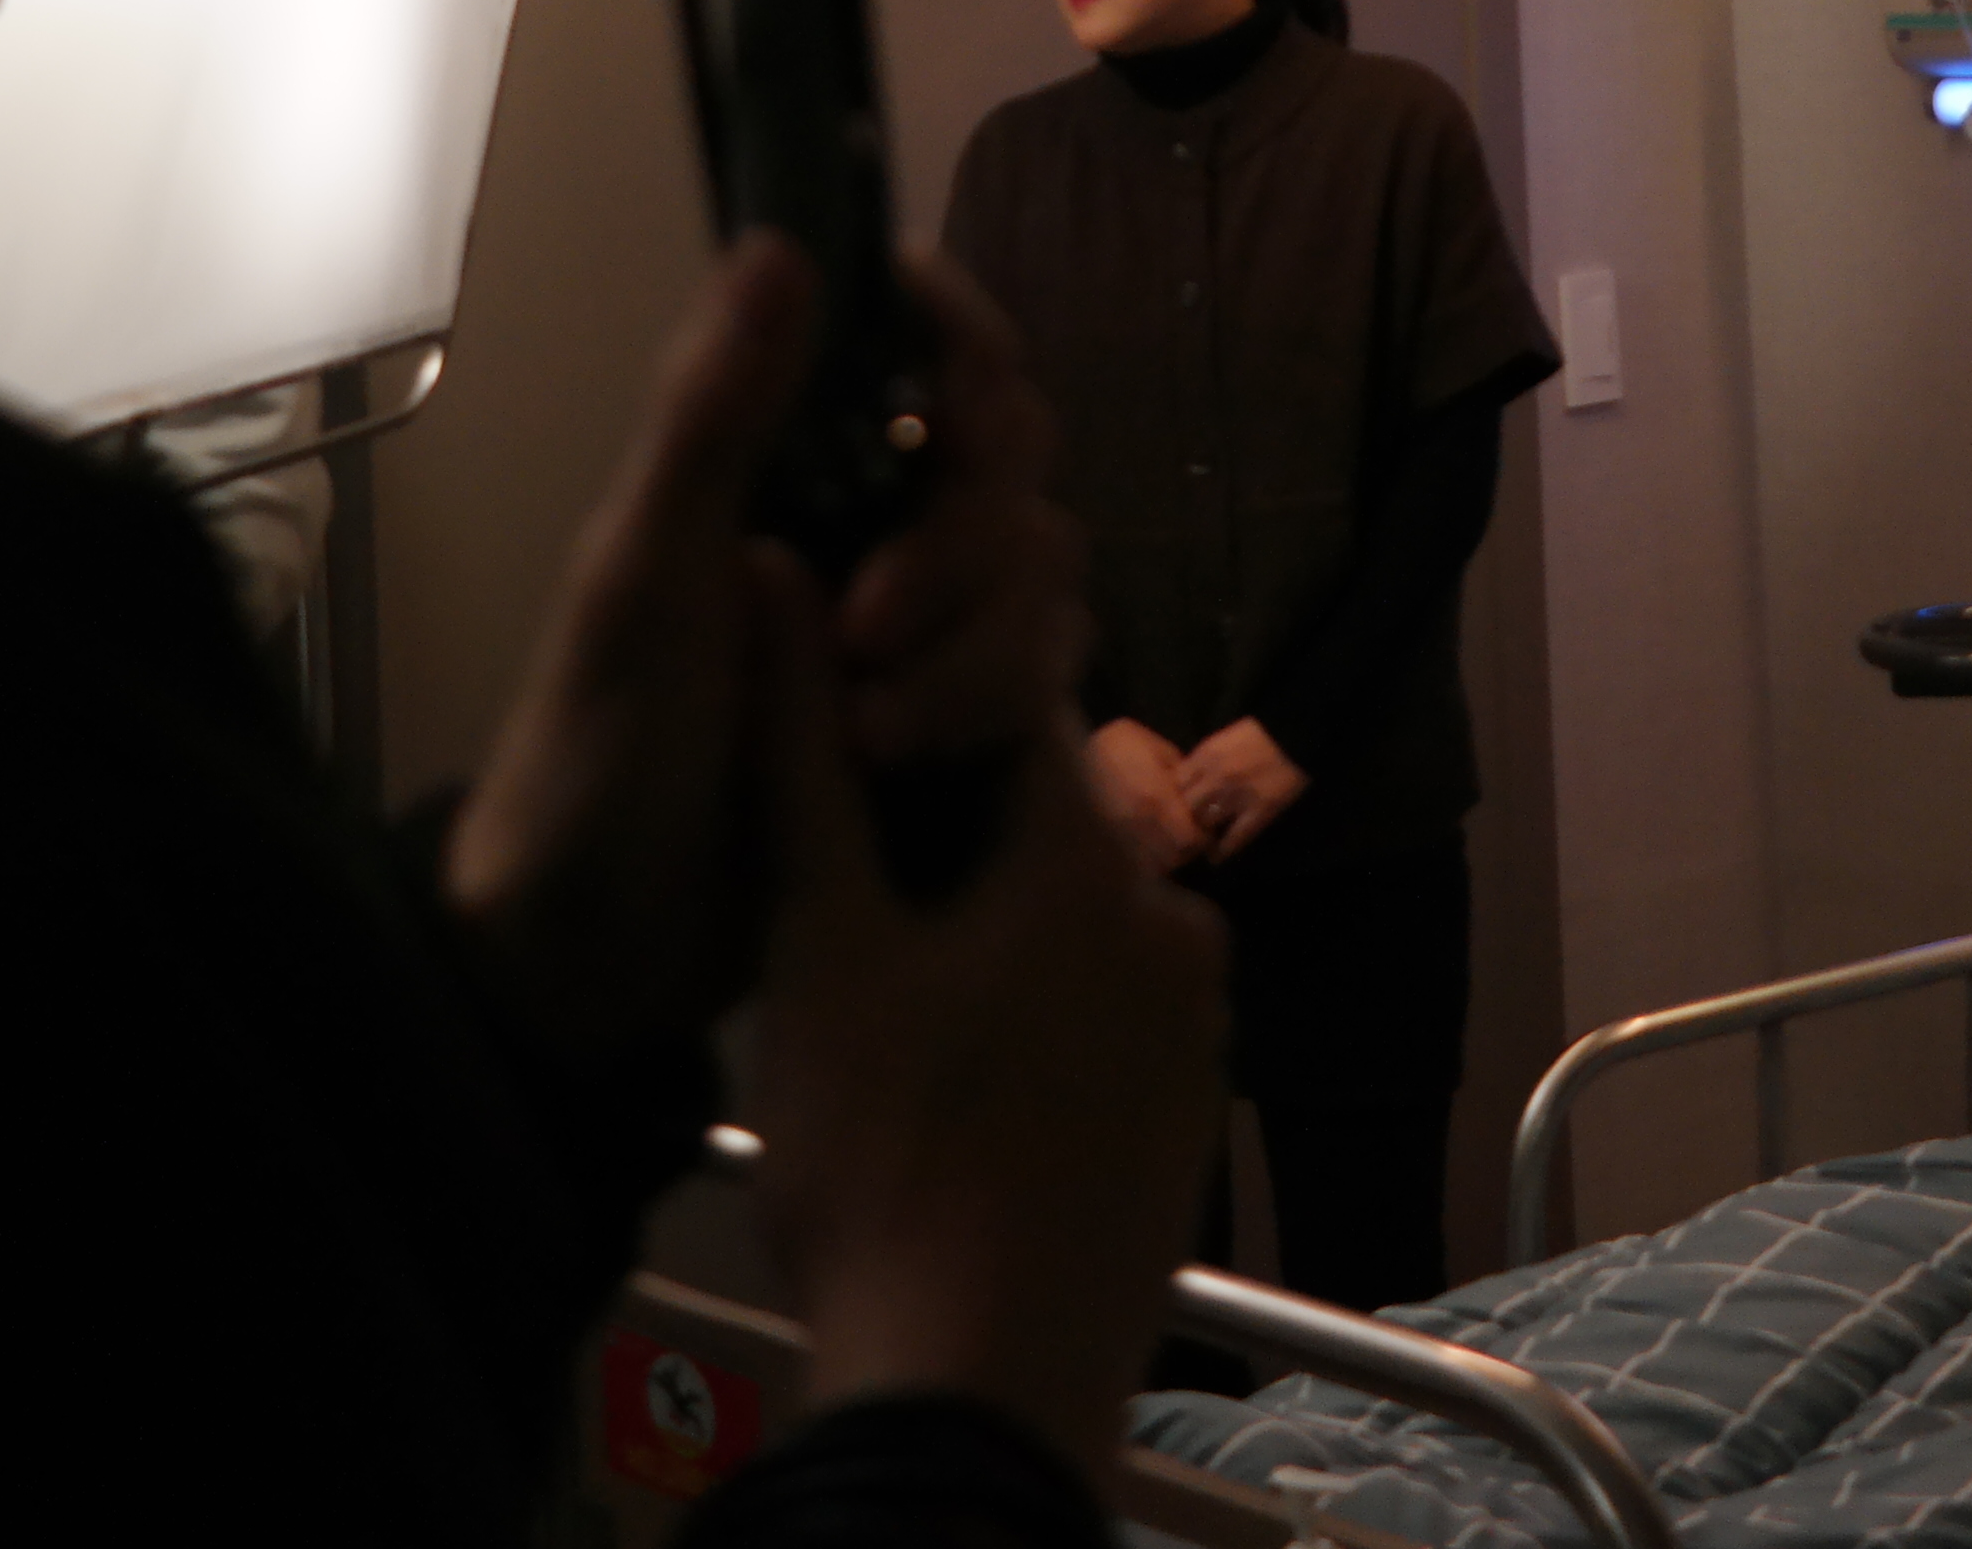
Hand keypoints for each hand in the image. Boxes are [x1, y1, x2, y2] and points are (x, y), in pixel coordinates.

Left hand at [443, 239, 1082, 1065]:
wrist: (607, 942)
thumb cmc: (601, 738)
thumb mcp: (645, 570)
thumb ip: (716, 412)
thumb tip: (783, 244)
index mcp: (788, 453)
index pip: (921, 341)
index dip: (962, 338)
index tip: (962, 385)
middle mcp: (871, 513)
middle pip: (1009, 459)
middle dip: (960, 541)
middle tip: (865, 622)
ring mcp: (927, 616)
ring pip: (1043, 570)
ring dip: (973, 647)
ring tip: (867, 726)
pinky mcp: (967, 715)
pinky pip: (1049, 672)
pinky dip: (993, 709)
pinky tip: (906, 757)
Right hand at [746, 582, 1224, 1480]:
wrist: (978, 1391)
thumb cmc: (884, 1165)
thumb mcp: (818, 944)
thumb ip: (801, 751)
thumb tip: (778, 579)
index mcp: (1094, 855)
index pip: (1004, 701)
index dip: (902, 693)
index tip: (829, 723)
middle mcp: (1175, 922)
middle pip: (1040, 812)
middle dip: (939, 821)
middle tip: (833, 882)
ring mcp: (1192, 1028)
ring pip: (1069, 917)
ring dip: (981, 924)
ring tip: (877, 994)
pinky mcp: (1184, 1114)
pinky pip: (1100, 1011)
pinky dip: (1028, 1011)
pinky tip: (944, 1075)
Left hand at [1172, 716, 1307, 861]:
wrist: (1294, 735)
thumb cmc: (1260, 733)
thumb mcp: (1223, 738)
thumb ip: (1204, 758)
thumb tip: (1186, 778)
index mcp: (1205, 756)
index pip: (1174, 784)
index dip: (1169, 798)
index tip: (1168, 808)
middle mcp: (1215, 778)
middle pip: (1185, 807)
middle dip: (1180, 818)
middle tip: (1179, 830)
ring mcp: (1236, 797)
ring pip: (1206, 824)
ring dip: (1199, 834)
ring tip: (1196, 845)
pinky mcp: (1259, 812)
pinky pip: (1235, 838)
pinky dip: (1223, 851)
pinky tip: (1216, 858)